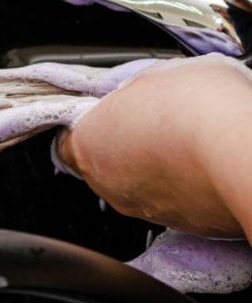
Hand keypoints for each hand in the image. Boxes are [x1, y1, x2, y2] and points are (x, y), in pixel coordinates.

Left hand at [57, 54, 251, 239]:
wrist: (246, 154)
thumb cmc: (199, 107)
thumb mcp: (156, 74)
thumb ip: (133, 92)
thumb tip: (137, 94)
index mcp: (88, 145)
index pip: (68, 141)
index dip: (90, 125)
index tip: (110, 113)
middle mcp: (108, 186)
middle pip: (104, 165)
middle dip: (127, 145)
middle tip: (158, 121)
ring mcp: (145, 210)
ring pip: (140, 186)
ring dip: (158, 167)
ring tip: (190, 142)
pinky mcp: (184, 227)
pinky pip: (175, 203)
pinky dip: (186, 187)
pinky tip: (207, 165)